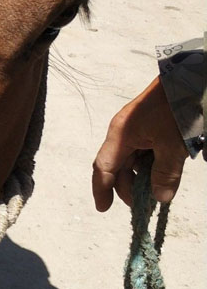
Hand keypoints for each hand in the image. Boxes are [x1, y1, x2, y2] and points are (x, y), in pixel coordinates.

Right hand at [92, 76, 186, 210]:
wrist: (187, 79)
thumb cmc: (175, 108)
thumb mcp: (172, 146)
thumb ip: (165, 174)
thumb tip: (160, 199)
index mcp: (121, 135)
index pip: (104, 168)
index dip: (102, 190)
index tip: (104, 209)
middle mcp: (123, 134)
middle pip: (119, 168)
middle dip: (130, 188)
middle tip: (148, 204)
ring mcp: (135, 130)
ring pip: (133, 162)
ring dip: (144, 177)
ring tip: (161, 187)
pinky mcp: (147, 128)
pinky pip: (144, 152)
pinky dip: (152, 166)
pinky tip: (166, 170)